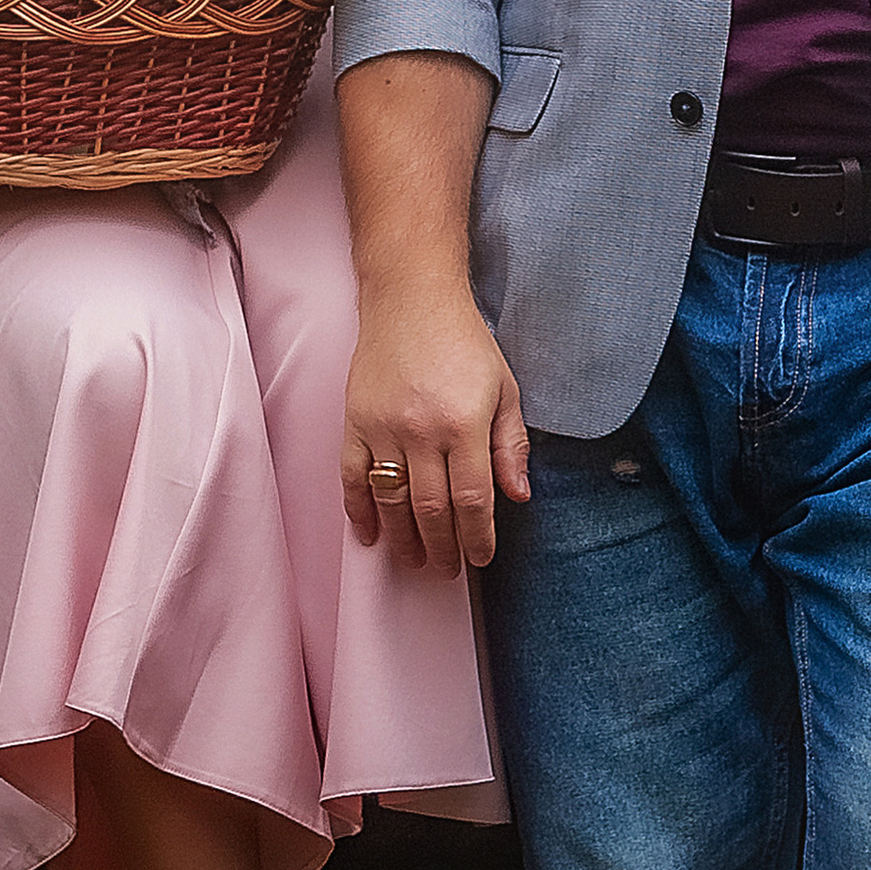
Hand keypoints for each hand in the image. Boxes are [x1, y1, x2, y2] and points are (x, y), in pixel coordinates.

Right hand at [342, 283, 531, 574]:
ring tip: (413, 560)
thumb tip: (518, 495)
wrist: (411, 298)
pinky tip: (370, 533)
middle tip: (446, 571)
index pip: (472, 500)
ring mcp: (383, 427)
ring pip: (391, 500)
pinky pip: (353, 476)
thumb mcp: (504, 389)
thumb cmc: (465, 342)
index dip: (477, 537)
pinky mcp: (354, 421)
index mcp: (465, 423)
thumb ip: (511, 445)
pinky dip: (359, 509)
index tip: (480, 559)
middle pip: (430, 509)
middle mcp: (422, 430)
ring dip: (402, 539)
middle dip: (441, 548)